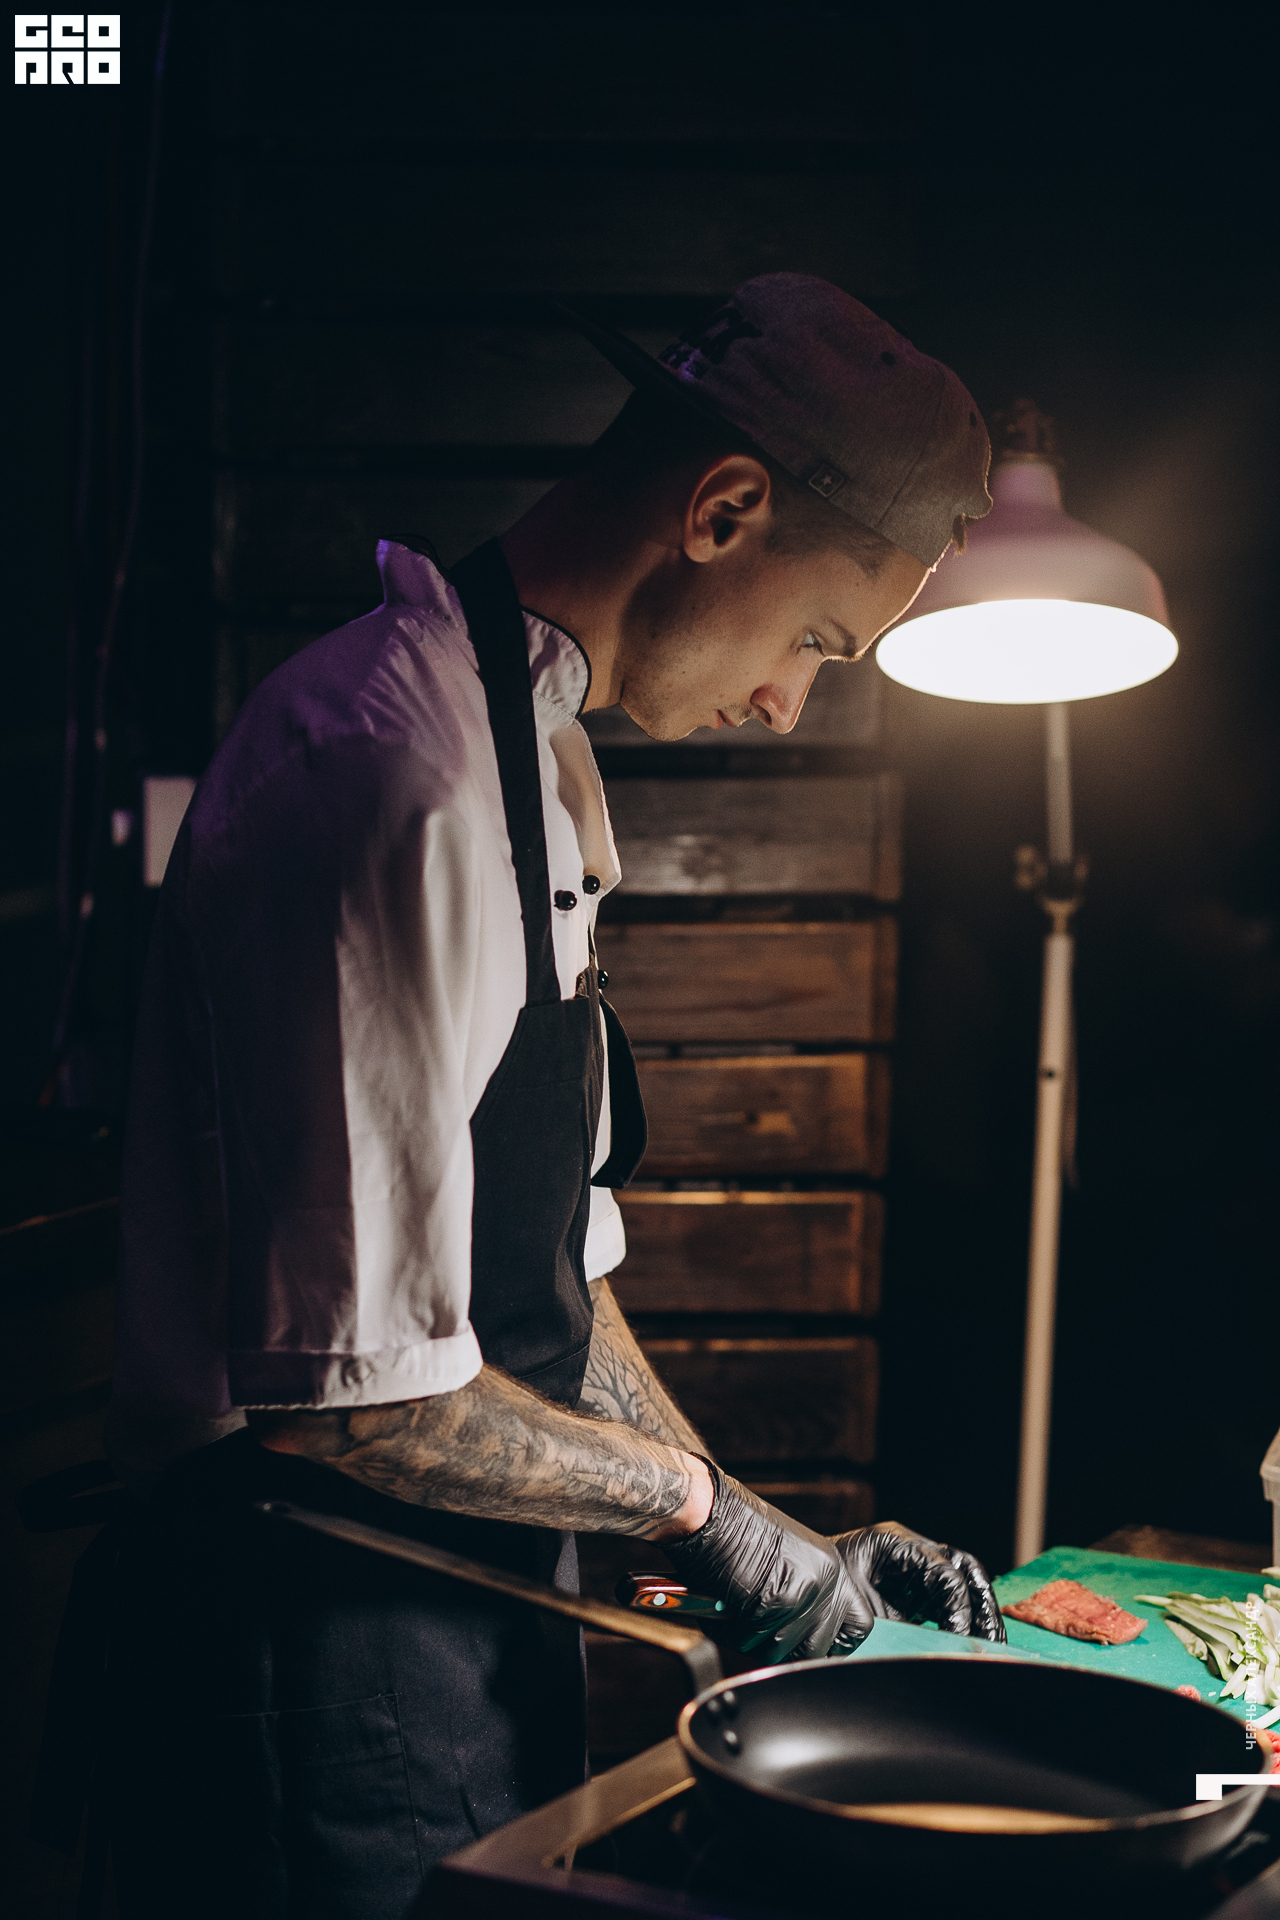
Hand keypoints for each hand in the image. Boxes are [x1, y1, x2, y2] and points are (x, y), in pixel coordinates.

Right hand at [661, 1461, 856, 1661]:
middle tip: (758, 1622)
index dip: (833, 1641)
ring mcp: (799, 1596)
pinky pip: (751, 1643)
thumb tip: (805, 1637)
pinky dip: (733, 1632)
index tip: (812, 1641)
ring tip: (737, 1605)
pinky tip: (725, 1604)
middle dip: (785, 1646)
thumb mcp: (789, 1558)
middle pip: (816, 1650)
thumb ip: (804, 1594)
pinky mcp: (770, 1606)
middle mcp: (823, 1583)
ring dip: (753, 1639)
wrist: (709, 1513)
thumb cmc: (735, 1531)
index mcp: (832, 1568)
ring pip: (780, 1653)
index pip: (858, 1626)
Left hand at [831, 1521, 1004, 1645]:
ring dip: (982, 1615)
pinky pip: (952, 1600)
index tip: (957, 1634)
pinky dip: (966, 1621)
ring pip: (966, 1582)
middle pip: (965, 1570)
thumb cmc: (823, 1590)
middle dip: (982, 1606)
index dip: (956, 1603)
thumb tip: (915, 1652)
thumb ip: (883, 1625)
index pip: (943, 1569)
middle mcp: (913, 1551)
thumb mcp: (850, 1604)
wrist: (803, 1588)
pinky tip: (973, 1646)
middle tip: (991, 1643)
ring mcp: (919, 1569)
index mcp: (895, 1545)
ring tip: (992, 1648)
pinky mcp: (919, 1591)